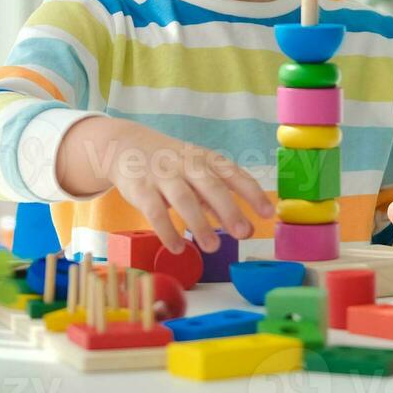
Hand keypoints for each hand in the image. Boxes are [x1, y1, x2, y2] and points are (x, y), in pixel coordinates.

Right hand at [57, 116, 273, 253]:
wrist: (124, 144)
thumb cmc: (170, 163)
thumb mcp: (196, 171)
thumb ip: (217, 197)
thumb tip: (245, 226)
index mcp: (205, 159)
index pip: (233, 174)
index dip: (251, 192)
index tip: (267, 213)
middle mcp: (186, 164)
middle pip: (211, 185)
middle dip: (229, 209)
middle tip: (244, 233)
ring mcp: (162, 174)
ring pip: (183, 198)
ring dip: (199, 223)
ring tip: (213, 247)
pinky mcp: (139, 187)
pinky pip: (154, 210)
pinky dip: (167, 230)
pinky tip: (177, 247)